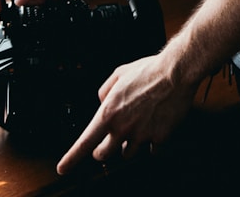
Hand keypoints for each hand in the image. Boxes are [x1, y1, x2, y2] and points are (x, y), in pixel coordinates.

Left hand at [56, 53, 196, 174]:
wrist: (176, 73)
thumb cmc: (148, 70)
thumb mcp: (119, 74)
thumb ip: (105, 91)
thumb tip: (102, 102)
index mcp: (109, 113)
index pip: (84, 143)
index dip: (71, 159)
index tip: (63, 168)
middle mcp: (123, 128)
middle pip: (104, 154)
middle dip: (102, 150)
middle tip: (107, 142)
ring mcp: (141, 136)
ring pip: (128, 154)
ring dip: (128, 146)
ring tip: (137, 128)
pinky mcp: (159, 138)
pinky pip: (151, 151)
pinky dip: (151, 145)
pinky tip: (154, 131)